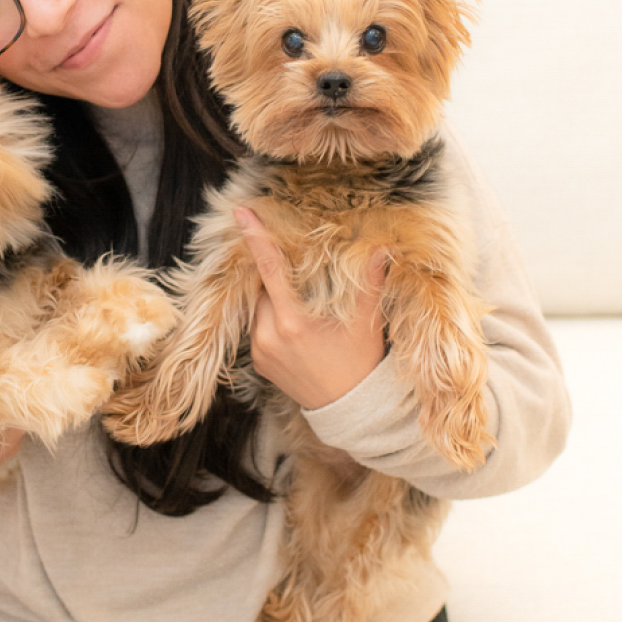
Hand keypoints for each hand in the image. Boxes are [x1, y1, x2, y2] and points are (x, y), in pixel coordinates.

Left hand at [234, 207, 387, 410]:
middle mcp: (269, 335)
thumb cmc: (361, 360)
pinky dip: (269, 316)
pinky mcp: (257, 363)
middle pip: (261, 286)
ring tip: (296, 296)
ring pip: (256, 306)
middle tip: (289, 257)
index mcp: (294, 321)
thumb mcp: (366, 318)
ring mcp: (260, 350)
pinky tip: (291, 320)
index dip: (255, 237)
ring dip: (270, 295)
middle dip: (271, 269)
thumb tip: (381, 243)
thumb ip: (369, 280)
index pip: (269, 268)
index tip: (240, 213)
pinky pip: (256, 327)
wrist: (350, 409)